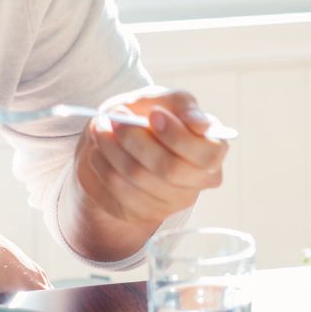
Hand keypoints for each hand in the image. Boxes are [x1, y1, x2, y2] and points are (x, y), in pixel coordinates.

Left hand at [73, 86, 230, 231]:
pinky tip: (98, 151)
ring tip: (100, 128)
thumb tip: (201, 125)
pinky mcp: (145, 212)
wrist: (119, 141)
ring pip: (140, 178)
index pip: (207, 154)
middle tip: (116, 119)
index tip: (153, 115)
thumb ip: (181, 105)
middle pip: (170, 169)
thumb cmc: (149, 115)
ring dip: (113, 149)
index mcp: (212, 150)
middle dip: (138, 141)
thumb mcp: (164, 99)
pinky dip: (104, 166)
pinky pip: (120, 191)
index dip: (179, 136)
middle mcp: (198, 181)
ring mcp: (173, 201)